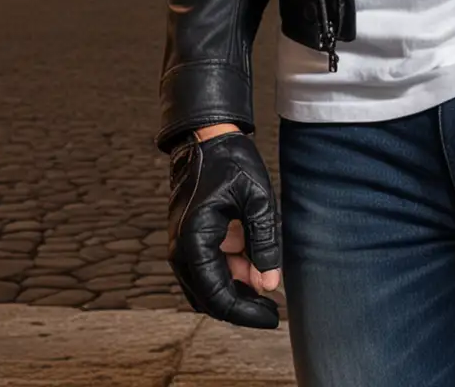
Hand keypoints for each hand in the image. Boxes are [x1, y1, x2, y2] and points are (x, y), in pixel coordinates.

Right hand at [167, 128, 282, 327]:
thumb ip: (264, 242)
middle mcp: (180, 251)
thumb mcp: (258, 199)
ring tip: (269, 280)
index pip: (217, 297)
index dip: (246, 313)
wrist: (206, 137)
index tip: (272, 318)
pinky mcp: (188, 241)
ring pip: (208, 286)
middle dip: (242, 305)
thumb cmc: (232, 163)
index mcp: (194, 242)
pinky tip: (254, 265)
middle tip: (274, 309)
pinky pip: (208, 269)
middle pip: (210, 298)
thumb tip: (269, 285)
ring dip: (237, 289)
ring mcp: (181, 247)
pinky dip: (230, 273)